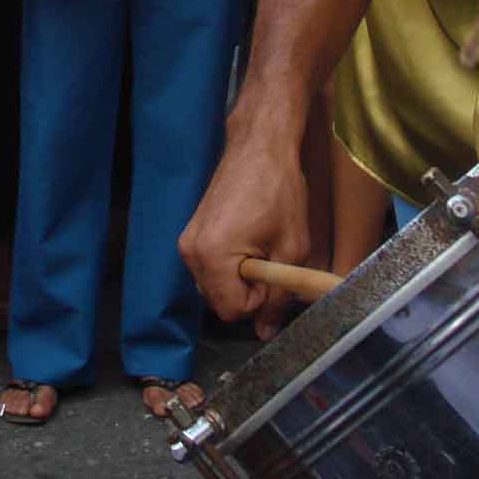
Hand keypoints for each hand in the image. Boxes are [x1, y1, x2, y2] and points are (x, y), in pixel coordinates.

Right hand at [179, 130, 311, 340]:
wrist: (259, 146)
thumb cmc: (279, 191)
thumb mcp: (291, 249)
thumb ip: (278, 296)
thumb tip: (267, 332)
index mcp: (212, 257)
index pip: (232, 311)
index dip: (259, 301)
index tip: (274, 273)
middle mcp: (190, 252)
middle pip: (219, 302)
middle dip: (247, 291)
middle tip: (269, 259)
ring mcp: (187, 241)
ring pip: (215, 287)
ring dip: (239, 279)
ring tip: (259, 245)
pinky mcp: (191, 233)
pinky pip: (210, 268)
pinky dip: (230, 265)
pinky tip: (247, 238)